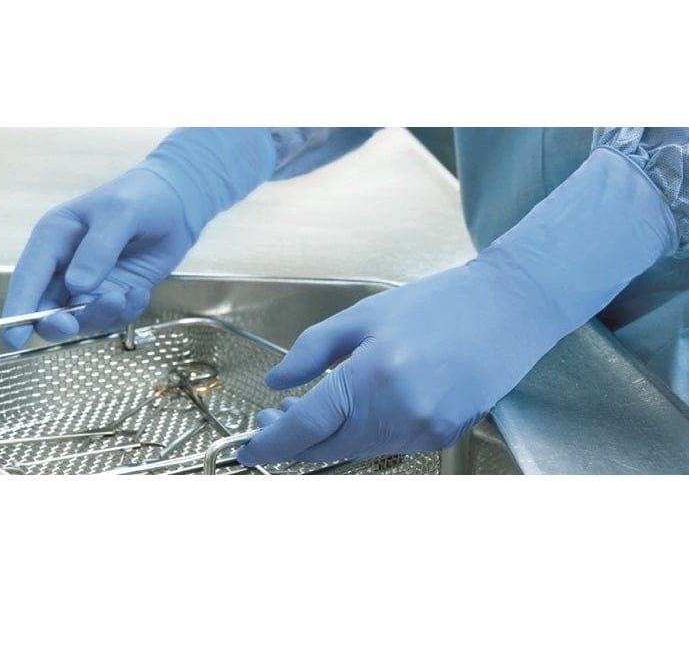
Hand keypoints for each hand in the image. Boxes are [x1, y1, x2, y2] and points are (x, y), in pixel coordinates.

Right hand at [2, 169, 192, 348]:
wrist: (177, 204)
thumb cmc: (141, 197)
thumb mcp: (120, 214)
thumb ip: (99, 249)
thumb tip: (78, 285)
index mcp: (54, 238)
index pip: (29, 278)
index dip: (18, 309)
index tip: (15, 338)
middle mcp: (67, 264)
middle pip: (48, 307)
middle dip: (59, 321)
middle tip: (72, 323)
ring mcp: (92, 282)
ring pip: (82, 317)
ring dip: (101, 315)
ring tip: (124, 296)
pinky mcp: (117, 292)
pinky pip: (114, 316)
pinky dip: (127, 311)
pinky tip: (141, 292)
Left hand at [237, 260, 552, 464]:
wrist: (506, 309)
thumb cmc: (436, 304)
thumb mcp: (365, 314)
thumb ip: (313, 350)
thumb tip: (277, 382)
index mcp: (372, 378)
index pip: (307, 428)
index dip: (271, 443)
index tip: (248, 449)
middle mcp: (398, 414)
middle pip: (328, 447)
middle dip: (294, 439)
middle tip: (274, 416)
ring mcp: (423, 430)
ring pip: (357, 448)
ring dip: (328, 435)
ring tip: (313, 406)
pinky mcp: (441, 436)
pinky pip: (387, 444)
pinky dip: (363, 432)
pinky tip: (358, 407)